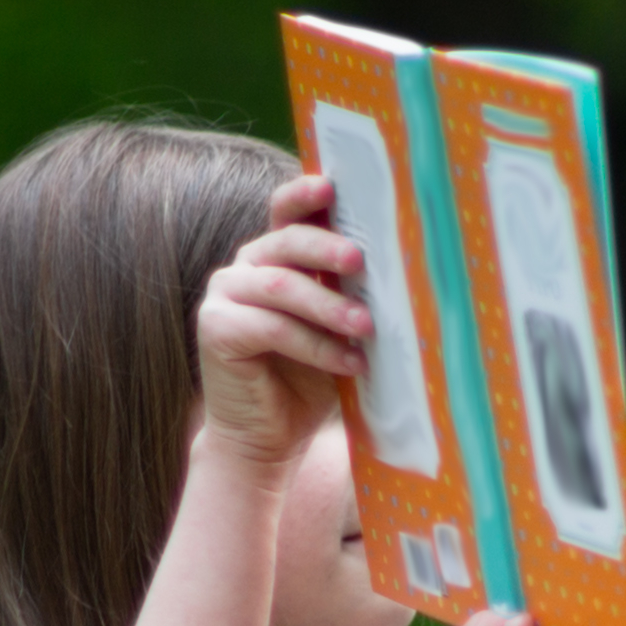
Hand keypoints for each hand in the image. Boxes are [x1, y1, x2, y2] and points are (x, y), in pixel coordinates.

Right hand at [197, 169, 370, 464]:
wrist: (272, 439)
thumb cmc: (313, 380)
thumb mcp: (340, 329)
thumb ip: (352, 294)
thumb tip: (410, 268)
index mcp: (276, 257)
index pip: (287, 213)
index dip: (305, 195)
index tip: (332, 186)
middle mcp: (245, 268)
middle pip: (285, 243)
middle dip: (326, 249)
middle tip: (361, 263)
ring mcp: (224, 295)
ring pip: (281, 286)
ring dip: (328, 307)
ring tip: (367, 328)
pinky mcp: (215, 330)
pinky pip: (271, 328)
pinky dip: (315, 345)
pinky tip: (349, 363)